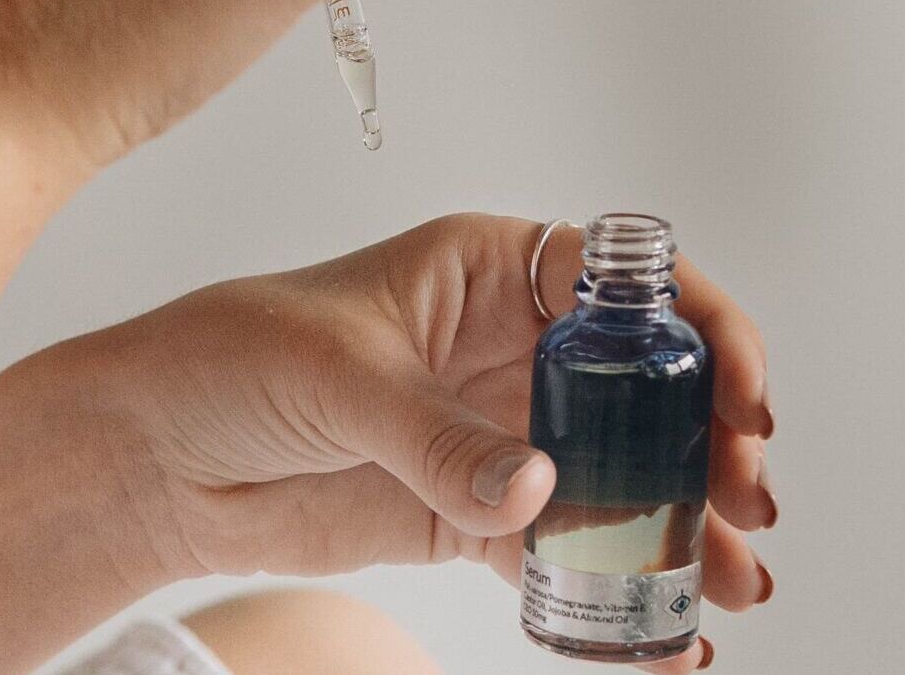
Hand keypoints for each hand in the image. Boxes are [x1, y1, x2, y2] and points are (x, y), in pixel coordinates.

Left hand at [91, 214, 775, 672]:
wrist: (154, 453)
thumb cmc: (230, 358)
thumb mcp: (338, 376)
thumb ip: (436, 436)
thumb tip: (538, 489)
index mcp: (491, 271)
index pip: (628, 282)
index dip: (702, 326)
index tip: (741, 391)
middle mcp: (511, 346)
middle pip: (645, 385)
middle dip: (710, 438)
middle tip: (750, 499)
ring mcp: (496, 431)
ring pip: (618, 472)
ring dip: (682, 522)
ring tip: (734, 578)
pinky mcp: (470, 511)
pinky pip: (560, 549)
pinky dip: (611, 588)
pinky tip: (660, 632)